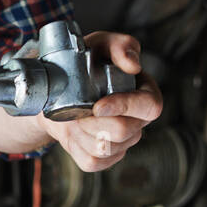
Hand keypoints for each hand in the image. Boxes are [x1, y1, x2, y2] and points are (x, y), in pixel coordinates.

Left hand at [42, 32, 162, 171]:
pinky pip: (91, 162)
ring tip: (73, 116)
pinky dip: (75, 148)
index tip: (97, 105)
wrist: (56, 93)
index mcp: (146, 95)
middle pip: (123, 131)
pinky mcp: (103, 160)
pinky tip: (72, 133)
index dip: (125, 107)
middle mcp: (138, 123)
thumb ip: (121, 46)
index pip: (150, 107)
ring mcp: (122, 144)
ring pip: (104, 149)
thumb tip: (133, 65)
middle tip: (76, 108)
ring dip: (81, 133)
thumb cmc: (84, 65)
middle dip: (93, 122)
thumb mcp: (100, 45)